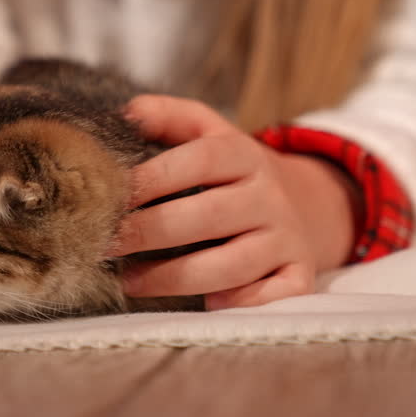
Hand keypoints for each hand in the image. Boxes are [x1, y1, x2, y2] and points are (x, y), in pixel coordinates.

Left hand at [114, 95, 355, 309]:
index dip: (154, 177)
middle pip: (208, 215)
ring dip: (173, 277)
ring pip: (231, 265)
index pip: (201, 160)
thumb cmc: (235, 173)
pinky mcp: (298, 275)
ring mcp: (287, 238)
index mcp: (245, 155)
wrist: (309, 203)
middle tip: (106, 243)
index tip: (112, 195)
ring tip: (129, 280)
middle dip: (150, 232)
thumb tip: (127, 114)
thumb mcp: (210, 133)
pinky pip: (271, 296)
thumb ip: (169, 117)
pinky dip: (239, 302)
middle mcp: (270, 196)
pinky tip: (204, 302)